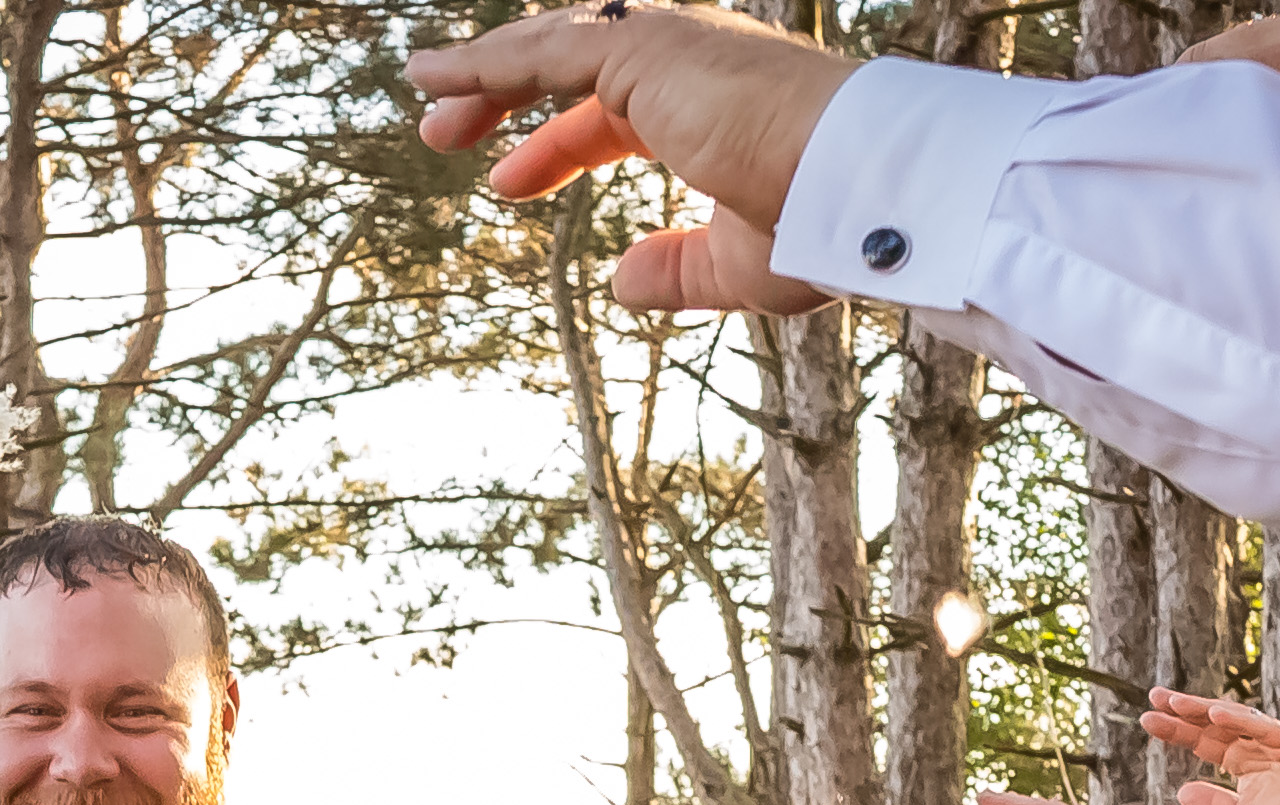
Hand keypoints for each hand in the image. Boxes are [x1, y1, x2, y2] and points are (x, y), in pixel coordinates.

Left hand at [409, 3, 856, 313]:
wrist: (855, 187)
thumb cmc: (818, 226)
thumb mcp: (735, 266)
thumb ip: (677, 270)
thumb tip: (618, 281)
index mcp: (708, 107)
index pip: (613, 114)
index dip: (557, 147)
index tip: (508, 184)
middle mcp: (687, 64)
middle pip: (573, 70)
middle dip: (507, 98)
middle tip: (449, 134)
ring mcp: (667, 47)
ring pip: (552, 47)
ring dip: (484, 71)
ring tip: (424, 94)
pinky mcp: (645, 47)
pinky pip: (547, 48)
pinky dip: (490, 60)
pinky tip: (440, 76)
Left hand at [1142, 690, 1279, 804]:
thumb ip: (1213, 801)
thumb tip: (1180, 792)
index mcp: (1240, 761)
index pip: (1201, 741)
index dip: (1176, 730)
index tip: (1148, 721)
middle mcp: (1253, 745)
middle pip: (1211, 723)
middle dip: (1183, 710)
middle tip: (1153, 697)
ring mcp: (1272, 740)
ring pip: (1233, 719)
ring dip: (1203, 709)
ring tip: (1174, 703)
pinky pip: (1262, 727)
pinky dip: (1240, 720)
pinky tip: (1214, 714)